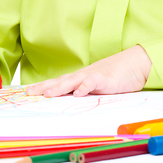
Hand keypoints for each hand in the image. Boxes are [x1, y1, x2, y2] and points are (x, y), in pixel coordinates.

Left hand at [26, 45, 151, 96]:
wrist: (134, 63)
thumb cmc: (116, 75)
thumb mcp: (97, 85)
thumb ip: (84, 91)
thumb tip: (70, 99)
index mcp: (80, 78)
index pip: (58, 82)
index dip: (43, 86)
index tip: (28, 91)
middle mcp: (83, 76)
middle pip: (60, 81)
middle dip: (44, 87)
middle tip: (29, 92)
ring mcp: (93, 76)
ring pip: (73, 81)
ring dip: (60, 87)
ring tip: (47, 94)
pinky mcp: (106, 79)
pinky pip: (93, 82)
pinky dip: (85, 87)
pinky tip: (78, 93)